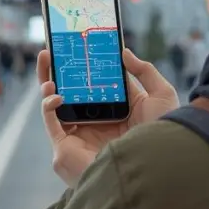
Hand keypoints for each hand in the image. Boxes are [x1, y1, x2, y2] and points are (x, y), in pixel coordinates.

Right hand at [37, 48, 178, 186]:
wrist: (155, 163)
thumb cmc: (162, 134)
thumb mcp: (160, 95)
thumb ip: (144, 71)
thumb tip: (124, 52)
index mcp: (113, 112)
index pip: (91, 86)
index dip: (81, 67)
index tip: (75, 46)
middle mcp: (93, 124)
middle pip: (68, 93)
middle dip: (56, 70)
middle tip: (52, 49)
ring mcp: (78, 136)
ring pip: (54, 105)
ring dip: (46, 81)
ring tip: (47, 60)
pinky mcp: (66, 147)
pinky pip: (50, 122)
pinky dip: (47, 105)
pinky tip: (55, 93)